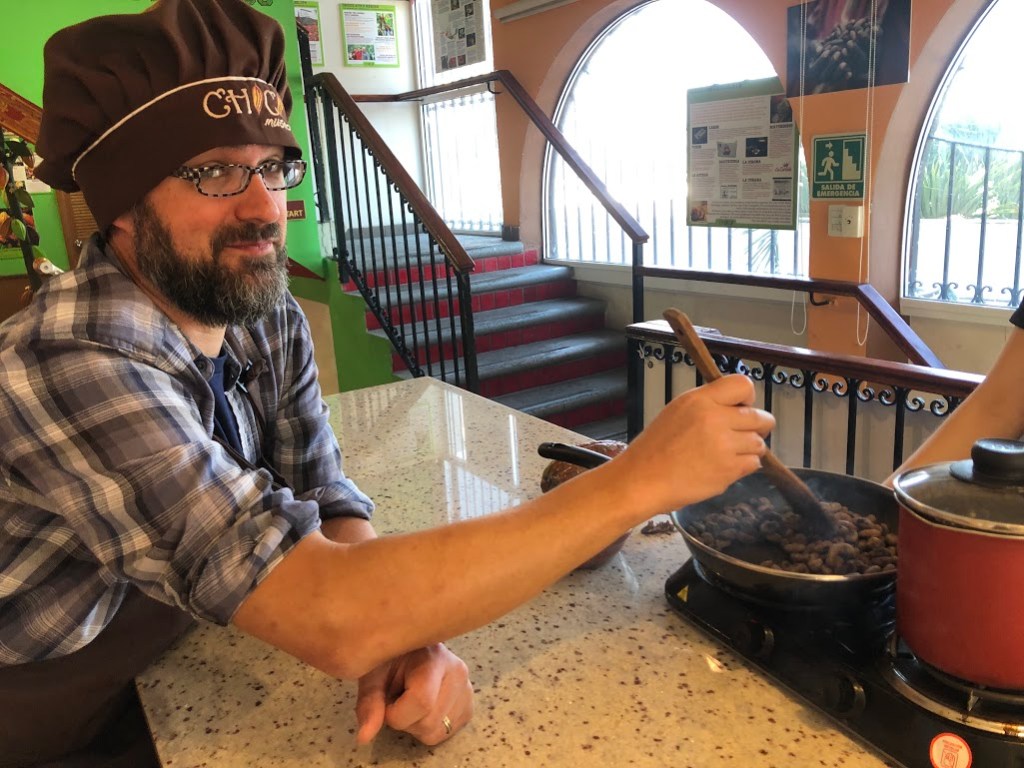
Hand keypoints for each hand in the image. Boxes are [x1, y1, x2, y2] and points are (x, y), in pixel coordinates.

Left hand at [355, 643, 472, 744]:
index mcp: (434, 658)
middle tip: (399, 698)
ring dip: (417, 725)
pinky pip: (446, 731)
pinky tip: (424, 707)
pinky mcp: (469, 704)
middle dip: (405, 720)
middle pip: (428, 722)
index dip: (396, 713)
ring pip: (437, 732)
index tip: (387, 701)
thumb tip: (365, 737)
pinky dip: (429, 727)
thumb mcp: (373, 674)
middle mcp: (458, 672)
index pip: (422, 701)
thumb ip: (370, 703)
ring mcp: (467, 688)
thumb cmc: (391, 657)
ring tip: (411, 701)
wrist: (411, 647)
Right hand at [616, 374, 774, 512]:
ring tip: (727, 454)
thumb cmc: (656, 448)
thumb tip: (737, 408)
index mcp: (700, 400)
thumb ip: (708, 405)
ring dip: (749, 449)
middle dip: (757, 427)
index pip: (743, 385)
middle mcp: (715, 418)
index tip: (742, 408)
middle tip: (743, 434)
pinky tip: (723, 467)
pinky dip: (743, 466)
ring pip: (759, 443)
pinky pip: (753, 463)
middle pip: (760, 417)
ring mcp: (724, 445)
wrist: (643, 479)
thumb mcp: (678, 410)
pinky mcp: (729, 469)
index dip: (748, 398)